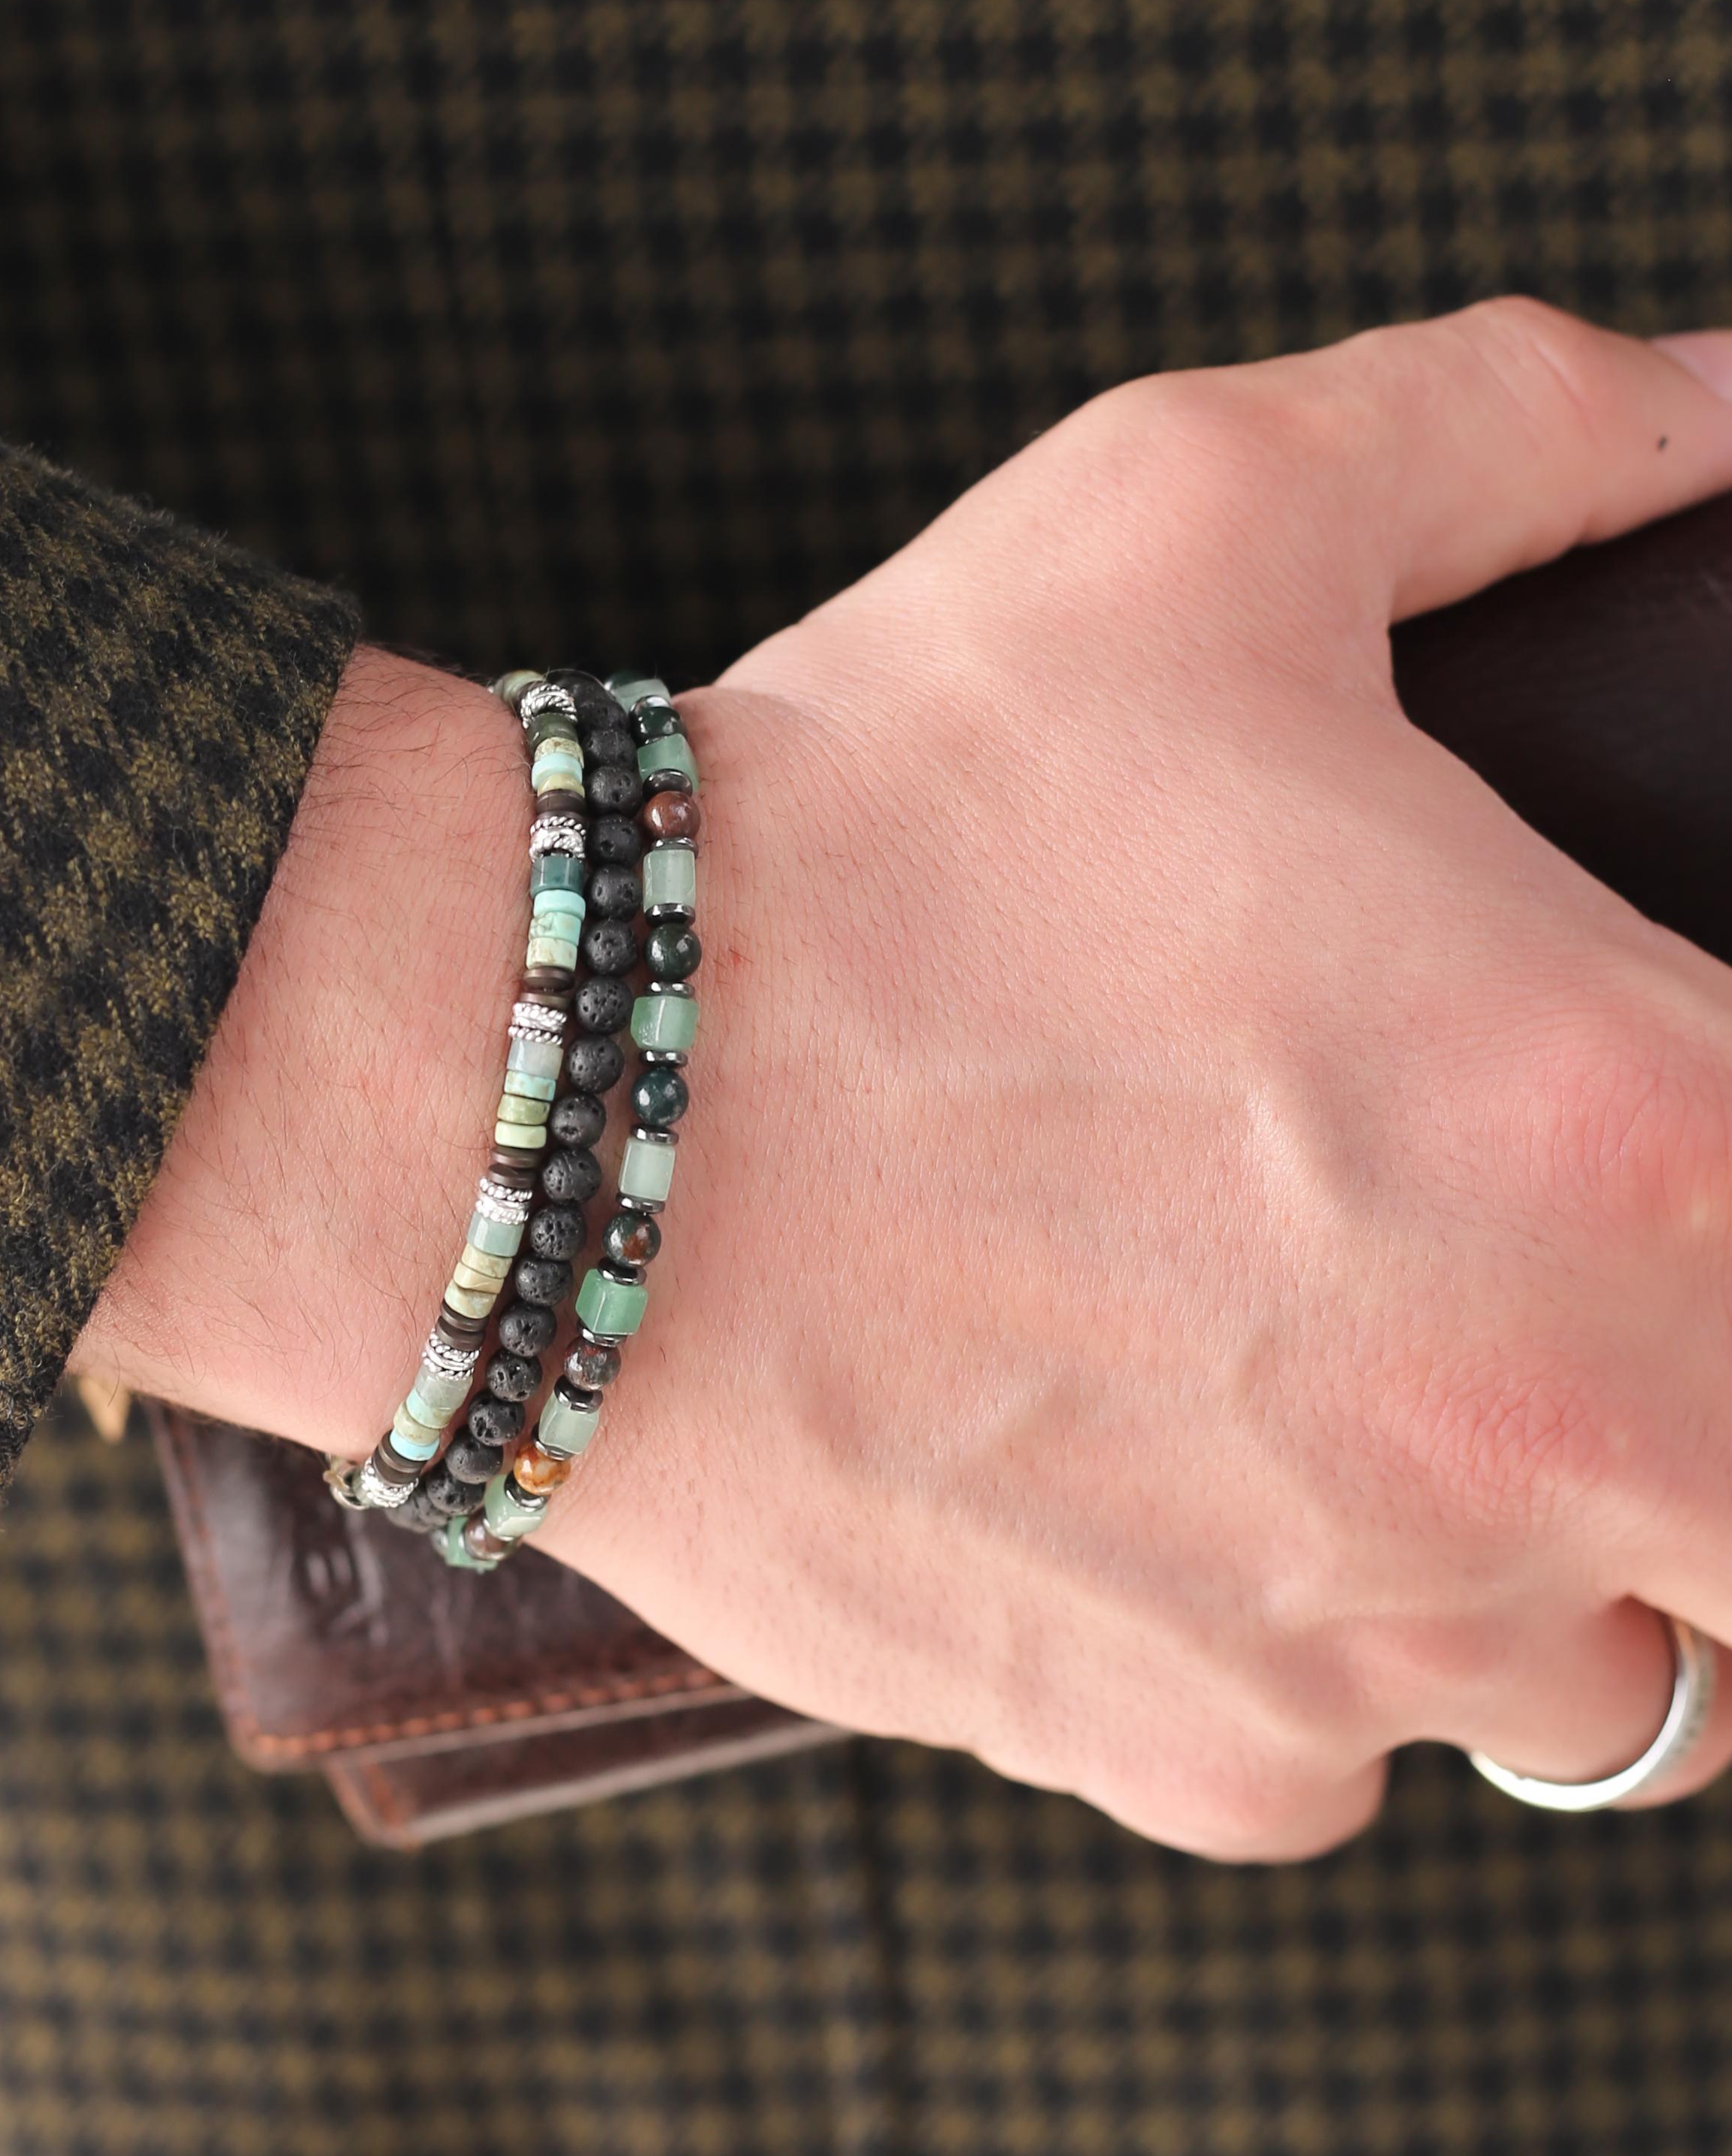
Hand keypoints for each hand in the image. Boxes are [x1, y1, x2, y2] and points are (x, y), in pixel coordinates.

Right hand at [80, 301, 1731, 1858]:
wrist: (539, 1105)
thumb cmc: (876, 816)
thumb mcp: (1196, 512)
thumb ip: (1517, 425)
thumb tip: (1704, 395)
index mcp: (1650, 1124)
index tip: (1677, 1157)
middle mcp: (1567, 1425)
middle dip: (1705, 1395)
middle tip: (1554, 1277)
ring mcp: (1379, 1635)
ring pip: (1621, 1674)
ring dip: (1541, 1540)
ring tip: (1344, 1375)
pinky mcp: (1189, 1749)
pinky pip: (1355, 1760)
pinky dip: (1312, 1654)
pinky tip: (1165, 1489)